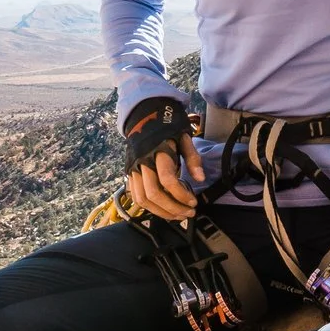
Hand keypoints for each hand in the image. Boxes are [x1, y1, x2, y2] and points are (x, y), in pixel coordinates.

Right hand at [121, 98, 202, 221]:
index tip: (193, 202)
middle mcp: (142, 161)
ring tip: (177, 216)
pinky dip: (147, 207)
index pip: (167, 179)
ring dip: (160, 212)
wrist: (144, 114)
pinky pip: (134, 196)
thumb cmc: (168, 126)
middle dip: (172, 208)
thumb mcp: (184, 137)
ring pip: (141, 199)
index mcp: (158, 151)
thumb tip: (200, 179)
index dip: (181, 194)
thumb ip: (192, 158)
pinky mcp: (128, 172)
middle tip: (188, 213)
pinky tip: (162, 209)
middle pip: (153, 194)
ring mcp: (133, 168)